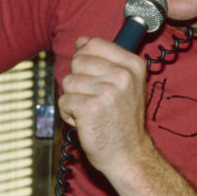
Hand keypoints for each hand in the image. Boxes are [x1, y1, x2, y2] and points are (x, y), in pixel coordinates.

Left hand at [57, 36, 153, 176]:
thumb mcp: (125, 84)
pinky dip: (68, 114)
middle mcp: (122, 75)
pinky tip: (85, 122)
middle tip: (96, 100)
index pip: (93, 43)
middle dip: (79, 81)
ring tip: (91, 112)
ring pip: (68, 81)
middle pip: (77, 61)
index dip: (85, 59)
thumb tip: (80, 40)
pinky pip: (63, 101)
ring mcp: (106, 91)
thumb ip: (104, 59)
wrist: (129, 155)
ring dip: (73, 99)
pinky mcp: (89, 108)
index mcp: (133, 64)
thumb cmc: (123, 120)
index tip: (95, 77)